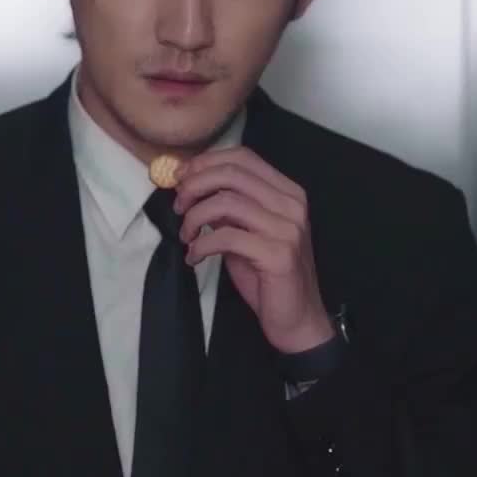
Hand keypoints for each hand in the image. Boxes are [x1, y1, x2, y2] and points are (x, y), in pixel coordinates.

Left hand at [175, 146, 333, 355]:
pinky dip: (201, 245)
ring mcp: (287, 229)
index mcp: (288, 193)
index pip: (243, 158)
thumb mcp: (248, 233)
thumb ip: (229, 209)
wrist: (298, 318)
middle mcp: (291, 205)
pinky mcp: (277, 254)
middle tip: (179, 204)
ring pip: (226, 202)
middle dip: (195, 185)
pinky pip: (226, 237)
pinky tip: (195, 256)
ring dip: (195, 217)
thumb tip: (193, 187)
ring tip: (187, 235)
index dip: (206, 162)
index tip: (181, 177)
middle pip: (232, 174)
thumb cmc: (270, 278)